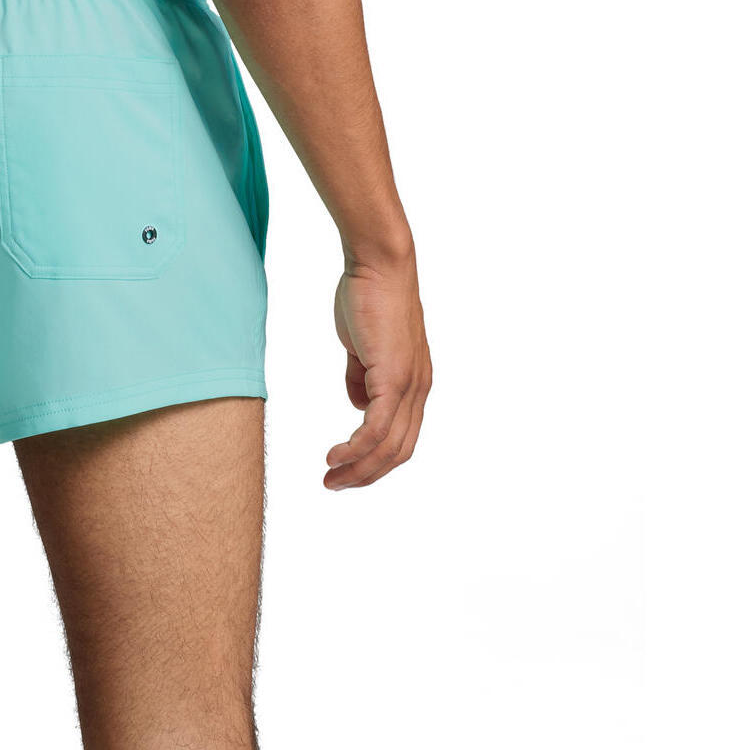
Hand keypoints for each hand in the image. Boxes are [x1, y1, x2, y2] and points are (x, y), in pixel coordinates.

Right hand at [325, 255, 431, 488]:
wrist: (379, 264)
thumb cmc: (368, 295)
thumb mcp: (362, 344)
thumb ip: (360, 376)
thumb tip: (358, 404)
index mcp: (414, 383)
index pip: (401, 437)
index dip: (375, 460)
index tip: (347, 470)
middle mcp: (418, 389)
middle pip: (398, 451)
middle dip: (367, 475)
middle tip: (336, 485)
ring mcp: (409, 385)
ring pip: (389, 446)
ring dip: (359, 469)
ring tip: (331, 478)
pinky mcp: (394, 377)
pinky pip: (377, 427)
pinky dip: (357, 449)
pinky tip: (336, 456)